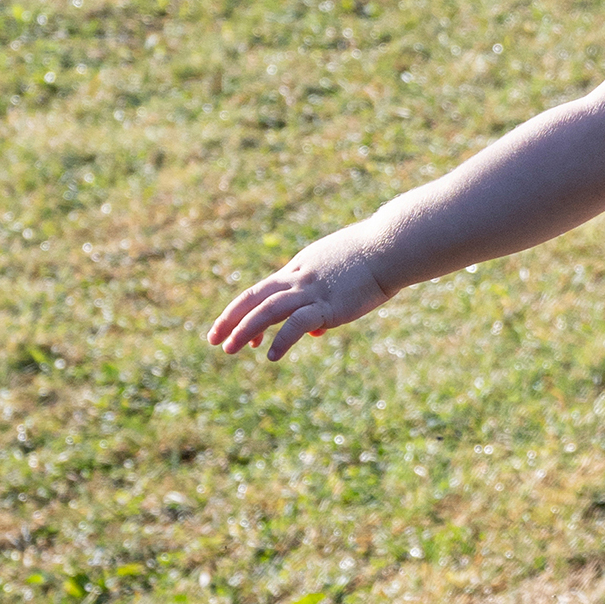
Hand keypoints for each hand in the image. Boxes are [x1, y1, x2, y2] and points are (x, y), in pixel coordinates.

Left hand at [206, 224, 393, 362]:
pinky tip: (271, 356)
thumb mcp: (340, 274)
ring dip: (246, 331)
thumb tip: (315, 331)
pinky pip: (297, 324)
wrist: (391, 247)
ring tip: (229, 350)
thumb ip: (323, 298)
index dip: (242, 310)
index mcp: (300, 268)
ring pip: (268, 311)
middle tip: (213, 339)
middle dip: (231, 319)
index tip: (232, 329)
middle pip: (255, 299)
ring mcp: (312, 291)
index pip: (262, 290)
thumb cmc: (374, 257)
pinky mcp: (329, 305)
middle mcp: (299, 278)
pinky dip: (282, 340)